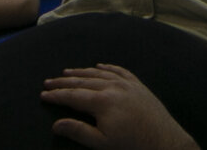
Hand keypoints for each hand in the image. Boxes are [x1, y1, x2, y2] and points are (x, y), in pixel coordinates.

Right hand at [40, 64, 200, 149]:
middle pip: (83, 81)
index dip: (56, 95)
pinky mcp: (138, 85)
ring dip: (82, 72)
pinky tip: (100, 66)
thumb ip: (78, 132)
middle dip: (64, 82)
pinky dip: (107, 67)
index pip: (73, 95)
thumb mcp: (102, 142)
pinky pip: (119, 70)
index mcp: (102, 101)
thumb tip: (56, 124)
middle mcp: (113, 87)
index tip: (42, 94)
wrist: (163, 140)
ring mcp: (126, 84)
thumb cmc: (131, 143)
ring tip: (67, 72)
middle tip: (48, 81)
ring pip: (99, 73)